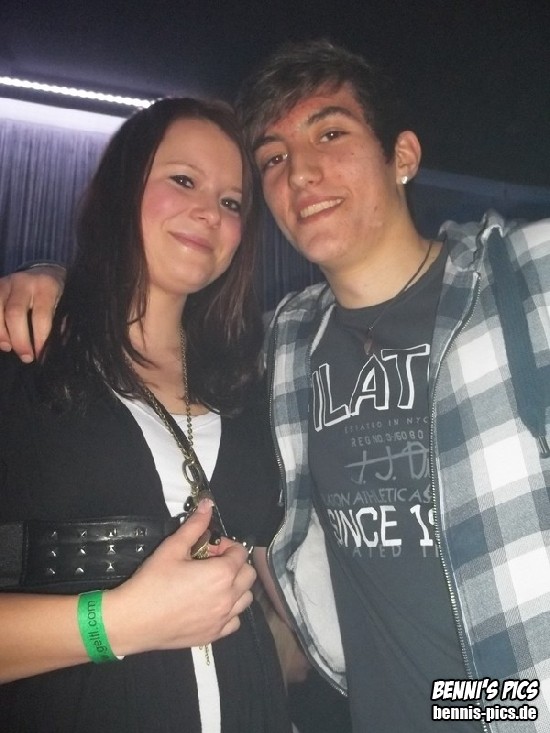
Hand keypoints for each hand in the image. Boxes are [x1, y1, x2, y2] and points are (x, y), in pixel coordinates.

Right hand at [0, 266, 64, 360]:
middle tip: (26, 357)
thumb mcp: (64, 303)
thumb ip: (60, 323)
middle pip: (14, 314)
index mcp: (46, 287)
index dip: (40, 338)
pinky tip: (0, 339)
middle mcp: (23, 282)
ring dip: (1, 334)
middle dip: (19, 339)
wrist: (43, 271)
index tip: (40, 355)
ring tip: (8, 348)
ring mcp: (5, 284)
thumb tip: (54, 347)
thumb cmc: (56, 293)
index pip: (40, 315)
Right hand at [103, 500, 255, 655]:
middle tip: (211, 563)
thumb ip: (195, 525)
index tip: (209, 547)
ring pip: (245, 599)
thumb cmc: (152, 582)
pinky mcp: (213, 636)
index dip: (226, 545)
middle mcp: (228, 597)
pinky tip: (210, 606)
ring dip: (235, 588)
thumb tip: (208, 505)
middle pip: (248, 575)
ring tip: (213, 584)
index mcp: (222, 574)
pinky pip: (234, 621)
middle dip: (235, 565)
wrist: (134, 620)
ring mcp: (222, 619)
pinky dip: (229, 612)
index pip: (240, 553)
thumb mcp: (173, 547)